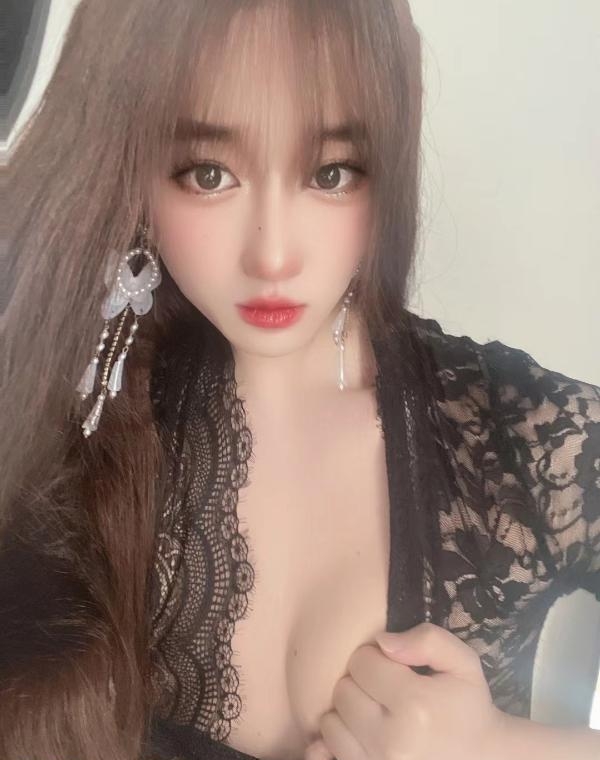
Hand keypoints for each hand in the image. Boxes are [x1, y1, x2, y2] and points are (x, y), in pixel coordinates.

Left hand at [304, 622, 506, 759]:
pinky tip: (358, 733)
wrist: (482, 758)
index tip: (394, 667)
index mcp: (415, 704)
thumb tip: (382, 642)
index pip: (361, 661)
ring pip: (330, 721)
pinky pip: (327, 753)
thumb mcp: (463, 662)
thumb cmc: (468, 705)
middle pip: (343, 690)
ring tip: (376, 712)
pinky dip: (338, 739)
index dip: (375, 657)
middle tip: (385, 689)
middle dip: (361, 683)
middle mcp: (391, 740)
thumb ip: (428, 640)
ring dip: (348, 711)